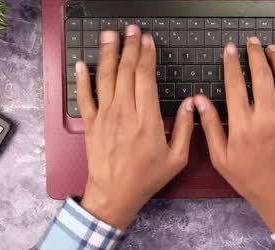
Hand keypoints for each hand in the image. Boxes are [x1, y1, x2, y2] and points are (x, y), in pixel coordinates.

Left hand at [76, 26, 194, 229]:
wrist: (115, 194)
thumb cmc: (146, 178)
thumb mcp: (177, 159)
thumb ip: (186, 129)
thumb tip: (191, 104)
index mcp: (147, 119)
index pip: (145, 78)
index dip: (146, 56)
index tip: (148, 42)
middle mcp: (124, 113)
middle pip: (126, 71)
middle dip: (130, 47)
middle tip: (132, 31)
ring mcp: (105, 117)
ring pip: (105, 78)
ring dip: (108, 54)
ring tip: (110, 35)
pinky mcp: (91, 124)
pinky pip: (85, 97)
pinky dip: (83, 79)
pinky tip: (83, 64)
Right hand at [195, 38, 274, 232]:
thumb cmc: (248, 178)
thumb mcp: (220, 157)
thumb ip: (209, 126)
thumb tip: (198, 100)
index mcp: (243, 124)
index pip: (235, 84)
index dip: (231, 63)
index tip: (229, 49)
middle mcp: (267, 116)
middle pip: (262, 74)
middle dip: (255, 54)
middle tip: (251, 43)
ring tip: (272, 49)